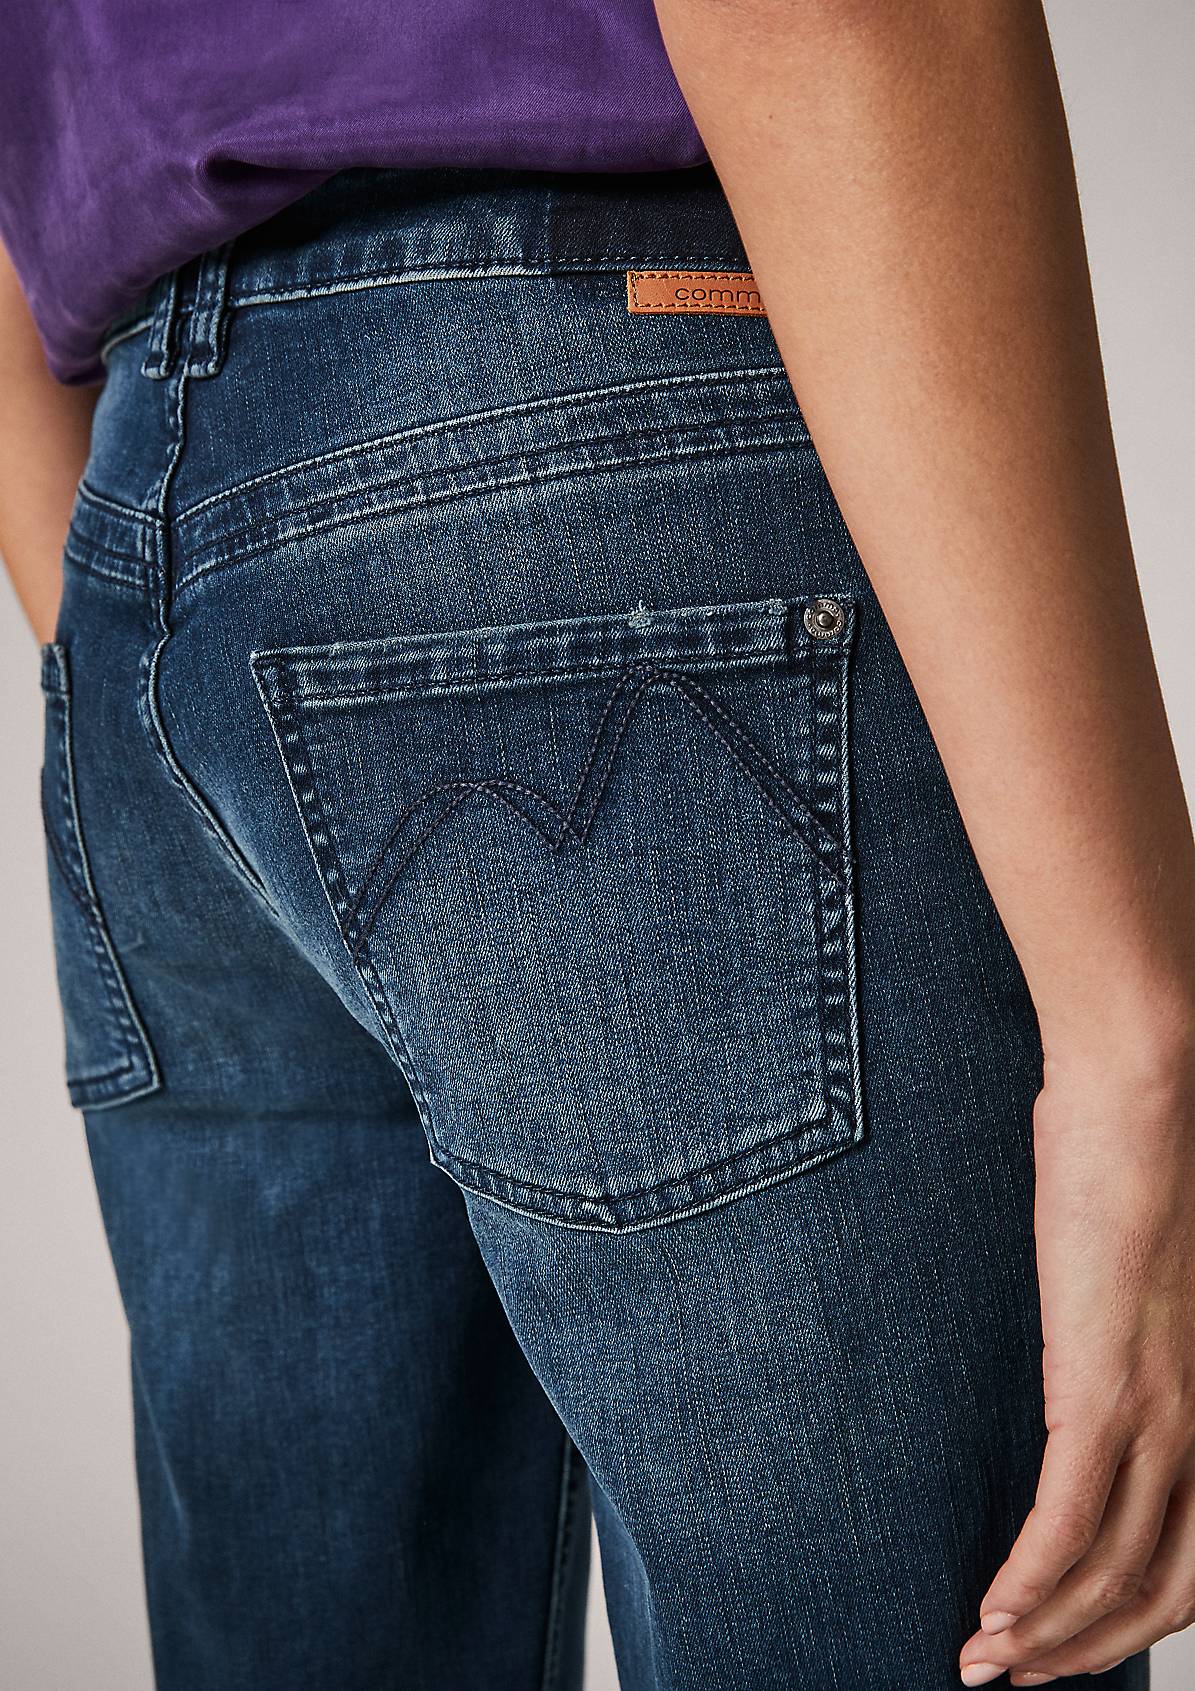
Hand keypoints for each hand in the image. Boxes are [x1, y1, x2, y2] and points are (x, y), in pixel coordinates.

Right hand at [959, 1050, 1194, 1684]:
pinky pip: (1071, 1516)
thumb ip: (1129, 1322)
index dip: (1134, 1613)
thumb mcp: (1145, 1258)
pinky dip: (1031, 1578)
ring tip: (989, 1662)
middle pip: (1168, 1587)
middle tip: (1023, 1672)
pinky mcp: (1105, 1382)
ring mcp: (1164, 1406)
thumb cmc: (1140, 1146)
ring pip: (1119, 1569)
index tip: (1064, 1629)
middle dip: (1091, 1646)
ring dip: (1050, 1632)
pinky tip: (991, 1610)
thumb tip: (1086, 1343)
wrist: (1149, 1084)